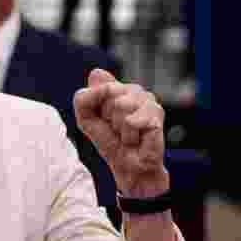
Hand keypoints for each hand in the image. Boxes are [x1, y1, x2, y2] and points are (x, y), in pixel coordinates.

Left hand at [74, 69, 168, 197]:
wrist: (128, 166)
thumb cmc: (109, 141)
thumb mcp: (85, 118)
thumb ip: (83, 96)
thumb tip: (96, 74)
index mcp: (116, 86)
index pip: (97, 83)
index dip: (93, 106)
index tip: (101, 119)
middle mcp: (133, 89)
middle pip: (108, 91)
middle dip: (106, 116)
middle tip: (115, 128)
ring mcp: (148, 100)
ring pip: (120, 105)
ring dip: (118, 127)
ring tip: (126, 134)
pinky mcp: (157, 114)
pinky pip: (131, 122)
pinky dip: (129, 136)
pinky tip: (137, 139)